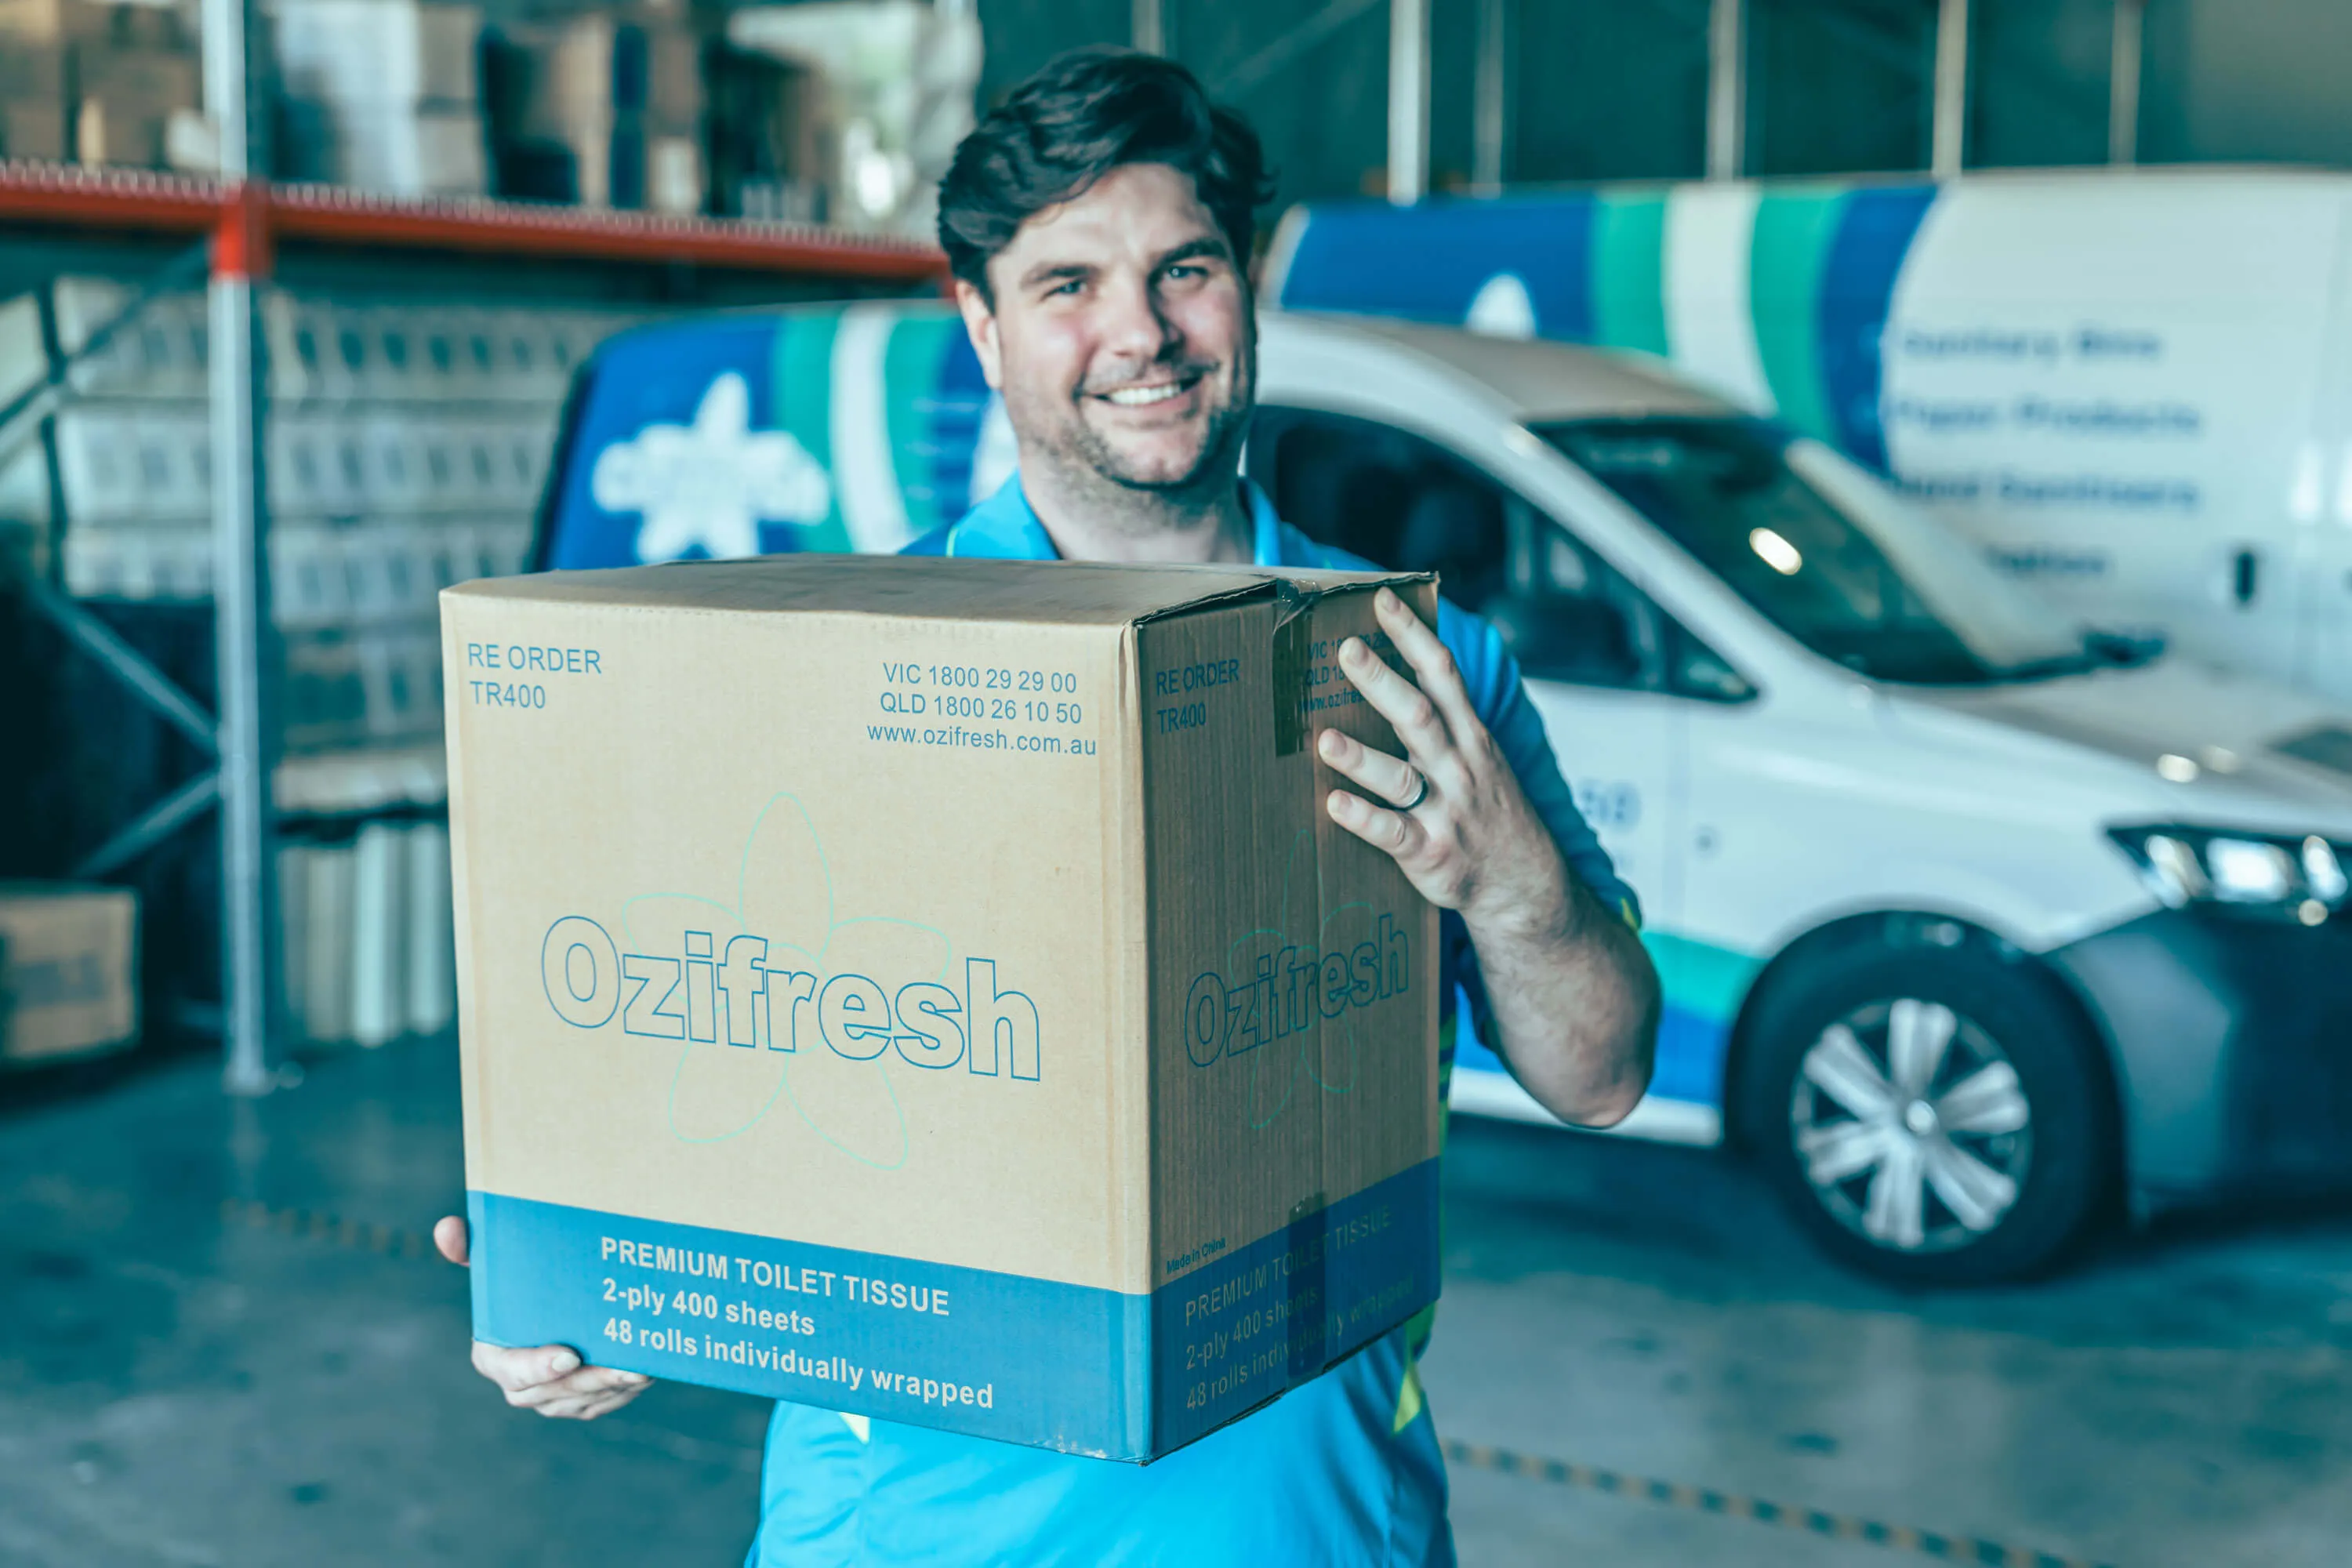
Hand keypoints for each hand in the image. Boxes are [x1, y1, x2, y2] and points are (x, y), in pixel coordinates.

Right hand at [434, 1215, 652, 1419]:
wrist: (557, 1300)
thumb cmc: (521, 1280)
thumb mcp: (495, 1260)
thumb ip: (470, 1245)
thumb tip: (447, 1229)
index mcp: (494, 1353)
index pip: (509, 1371)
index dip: (535, 1369)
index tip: (569, 1355)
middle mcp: (521, 1383)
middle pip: (551, 1394)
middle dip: (588, 1382)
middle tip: (625, 1366)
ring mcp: (552, 1396)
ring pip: (581, 1402)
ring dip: (613, 1388)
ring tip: (644, 1368)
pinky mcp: (581, 1400)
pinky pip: (602, 1402)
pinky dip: (624, 1391)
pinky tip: (648, 1372)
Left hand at [1317, 588, 1570, 935]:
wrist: (1525, 883)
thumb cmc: (1487, 809)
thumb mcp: (1478, 755)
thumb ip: (1443, 717)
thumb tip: (1394, 668)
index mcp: (1470, 736)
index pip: (1444, 673)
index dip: (1413, 635)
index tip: (1382, 599)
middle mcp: (1459, 767)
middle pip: (1420, 716)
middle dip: (1384, 681)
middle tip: (1347, 650)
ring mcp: (1446, 810)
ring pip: (1402, 777)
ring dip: (1363, 758)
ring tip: (1324, 738)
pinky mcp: (1431, 853)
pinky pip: (1394, 833)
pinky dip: (1364, 819)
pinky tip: (1333, 805)